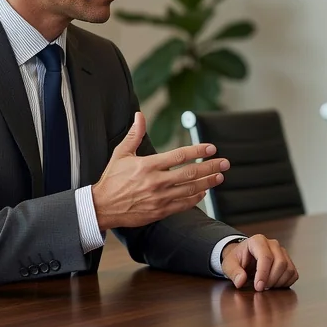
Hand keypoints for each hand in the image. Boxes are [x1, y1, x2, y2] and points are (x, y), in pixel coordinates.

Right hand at [91, 112, 229, 230]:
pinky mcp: (159, 211)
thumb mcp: (121, 154)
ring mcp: (159, 198)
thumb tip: (139, 115)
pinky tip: (203, 193)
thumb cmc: (112, 179)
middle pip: (190, 173)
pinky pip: (182, 205)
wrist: (101, 207)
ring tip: (219, 176)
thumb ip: (134, 134)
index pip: (179, 156)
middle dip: (210, 167)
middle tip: (225, 163)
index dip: (197, 150)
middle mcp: (156, 182)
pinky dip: (195, 199)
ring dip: (207, 183)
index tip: (211, 147)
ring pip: (190, 190)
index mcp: (148, 165)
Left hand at [221, 234, 298, 290]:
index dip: (263, 274)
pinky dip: (285, 282)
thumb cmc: (238, 259)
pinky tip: (274, 285)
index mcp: (257, 241)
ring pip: (288, 268)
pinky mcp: (288, 261)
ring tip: (266, 286)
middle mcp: (273, 244)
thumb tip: (240, 281)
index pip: (266, 256)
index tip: (258, 287)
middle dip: (271, 279)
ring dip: (278, 282)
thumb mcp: (229, 264)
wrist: (244, 257)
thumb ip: (234, 272)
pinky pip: (293, 273)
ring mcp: (282, 252)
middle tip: (261, 288)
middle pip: (280, 262)